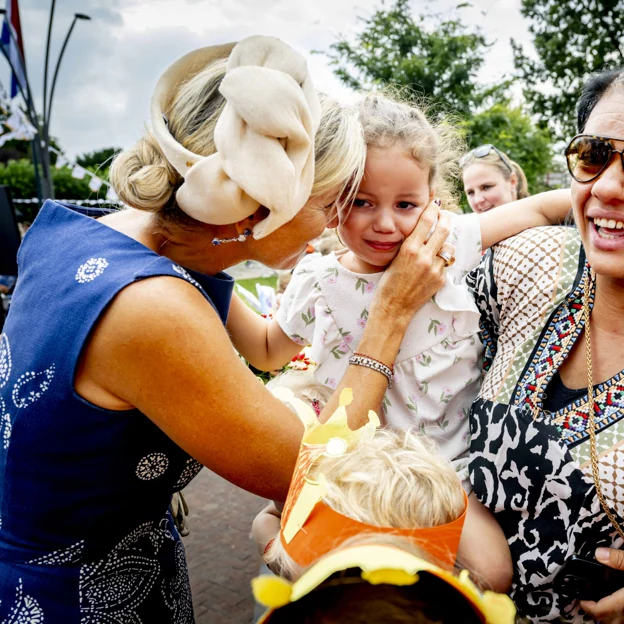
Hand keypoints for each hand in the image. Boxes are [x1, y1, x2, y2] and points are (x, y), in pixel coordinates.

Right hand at [373, 199, 449, 324]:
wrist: (393, 308)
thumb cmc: (388, 283)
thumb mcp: (395, 258)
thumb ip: (410, 245)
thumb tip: (422, 230)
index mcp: (409, 249)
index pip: (426, 221)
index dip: (432, 208)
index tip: (435, 202)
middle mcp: (424, 257)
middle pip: (444, 229)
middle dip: (446, 219)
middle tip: (445, 216)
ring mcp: (434, 269)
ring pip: (449, 248)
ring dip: (445, 245)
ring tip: (438, 246)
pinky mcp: (440, 280)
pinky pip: (445, 265)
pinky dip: (441, 263)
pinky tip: (431, 268)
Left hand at [580, 547, 623, 622]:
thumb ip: (620, 560)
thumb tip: (599, 553)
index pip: (601, 611)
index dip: (587, 607)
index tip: (580, 599)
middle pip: (609, 621)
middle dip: (597, 614)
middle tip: (588, 602)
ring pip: (619, 622)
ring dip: (609, 616)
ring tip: (602, 603)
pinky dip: (619, 615)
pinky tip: (616, 603)